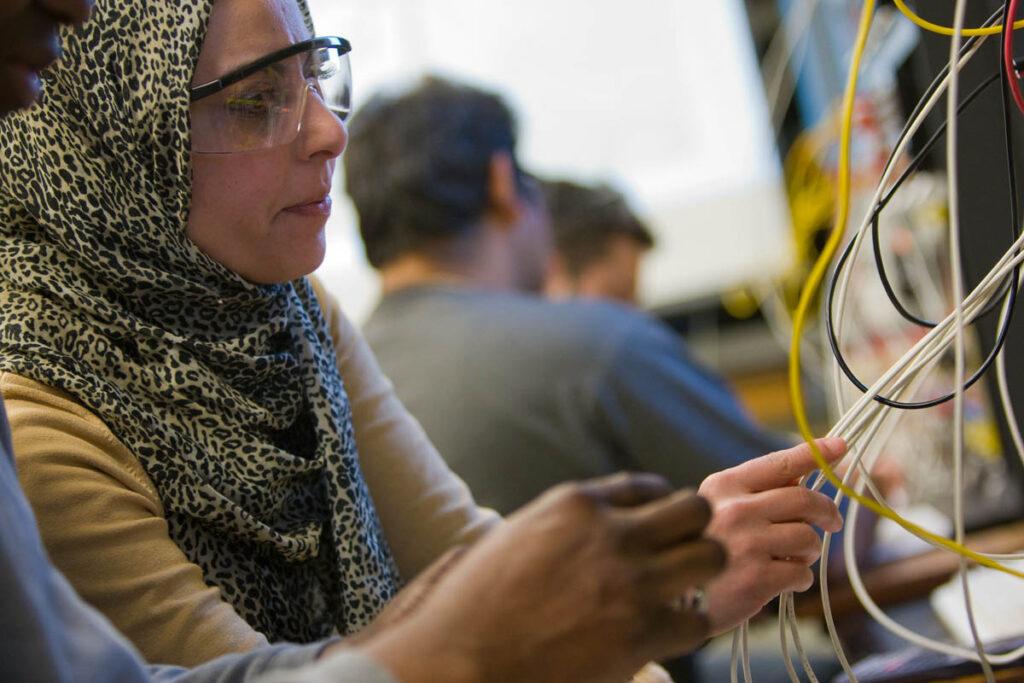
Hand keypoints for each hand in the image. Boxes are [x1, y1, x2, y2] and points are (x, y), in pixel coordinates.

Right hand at [364, 472, 725, 682]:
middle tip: (678, 558)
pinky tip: (665, 635)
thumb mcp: (511, 538)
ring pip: (711, 557)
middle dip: (692, 534)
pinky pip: (698, 621)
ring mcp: (632, 582)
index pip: (647, 487)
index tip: (657, 531)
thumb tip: (585, 531)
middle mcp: (611, 533)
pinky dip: (687, 630)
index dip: (659, 510)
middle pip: (694, 511)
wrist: (460, 662)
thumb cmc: (469, 606)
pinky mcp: (642, 634)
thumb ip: (557, 526)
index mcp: (575, 504)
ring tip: (680, 595)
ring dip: (699, 577)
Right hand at [697, 437, 845, 633]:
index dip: (814, 454)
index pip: (779, 463)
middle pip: (804, 500)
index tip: (838, 445)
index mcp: (724, 486)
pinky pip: (802, 573)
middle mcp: (736, 509)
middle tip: (833, 522)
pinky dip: (799, 579)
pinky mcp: (757, 579)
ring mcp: (747, 544)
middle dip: (827, 511)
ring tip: (792, 559)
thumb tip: (800, 478)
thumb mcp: (715, 509)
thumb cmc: (699, 550)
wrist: (673, 598)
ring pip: (808, 538)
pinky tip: (782, 583)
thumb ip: (754, 493)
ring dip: (809, 551)